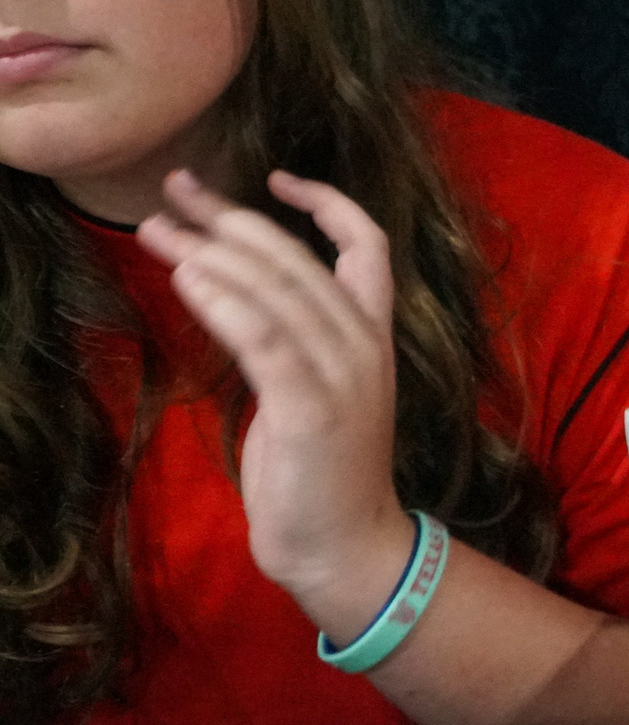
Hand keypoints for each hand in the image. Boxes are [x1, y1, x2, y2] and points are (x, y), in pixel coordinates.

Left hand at [135, 169, 410, 631]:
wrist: (345, 547)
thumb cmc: (322, 473)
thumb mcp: (316, 391)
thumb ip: (291, 340)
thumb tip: (236, 291)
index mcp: (373, 338)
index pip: (368, 247)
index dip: (328, 203)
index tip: (273, 177)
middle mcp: (365, 346)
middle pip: (299, 258)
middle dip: (233, 218)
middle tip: (177, 192)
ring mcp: (344, 376)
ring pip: (278, 290)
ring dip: (213, 251)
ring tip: (160, 230)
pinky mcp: (312, 407)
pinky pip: (265, 338)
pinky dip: (225, 302)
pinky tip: (189, 278)